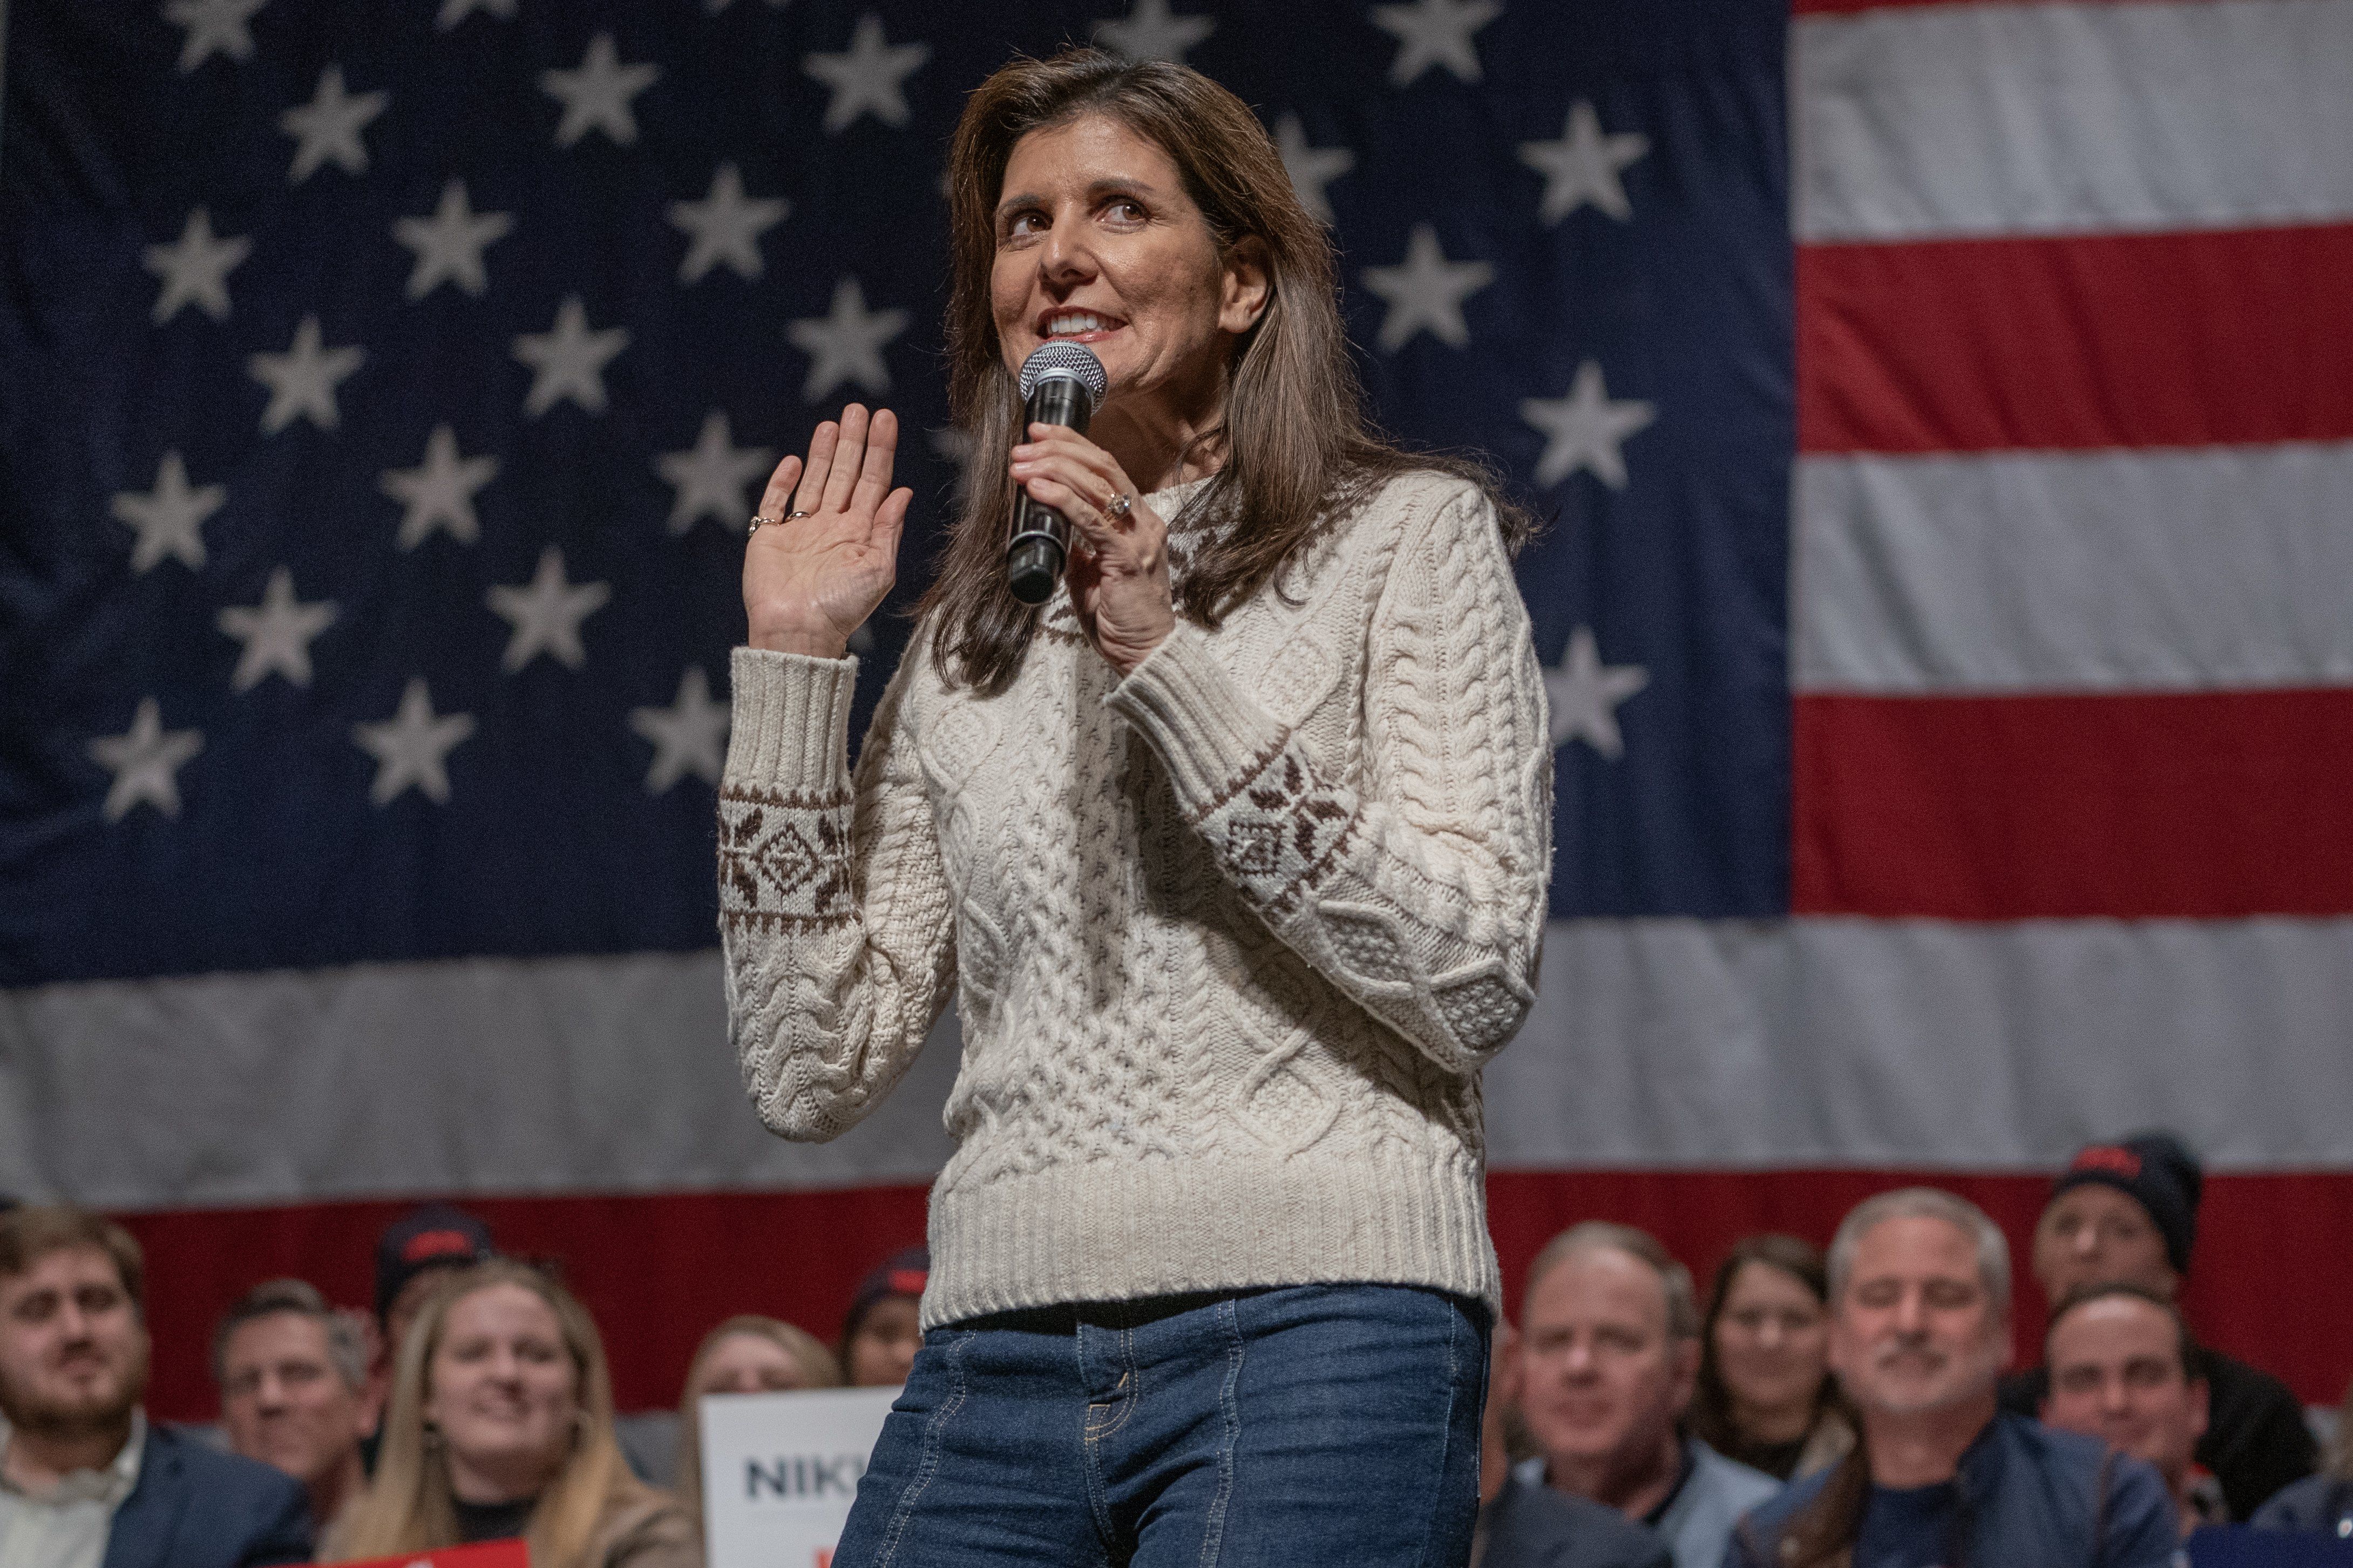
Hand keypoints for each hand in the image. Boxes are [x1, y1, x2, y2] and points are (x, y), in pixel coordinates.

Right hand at [743, 404, 912, 658]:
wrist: (798, 632)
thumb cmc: (841, 608)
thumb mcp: (878, 570)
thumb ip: (888, 530)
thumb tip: (904, 493)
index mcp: (860, 533)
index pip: (874, 482)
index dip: (880, 451)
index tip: (885, 420)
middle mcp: (832, 526)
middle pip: (846, 475)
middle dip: (853, 442)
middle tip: (858, 409)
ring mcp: (800, 530)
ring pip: (815, 481)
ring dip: (823, 453)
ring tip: (833, 424)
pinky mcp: (769, 537)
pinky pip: (775, 502)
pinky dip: (783, 481)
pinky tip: (794, 462)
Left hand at [1011, 422, 1172, 675]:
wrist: (1143, 654)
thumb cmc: (1118, 615)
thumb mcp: (1092, 570)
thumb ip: (1079, 544)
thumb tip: (1051, 521)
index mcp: (1137, 519)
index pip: (1107, 468)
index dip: (1073, 445)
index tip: (1039, 434)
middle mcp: (1143, 522)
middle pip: (1103, 467)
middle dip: (1059, 450)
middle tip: (1023, 447)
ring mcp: (1139, 538)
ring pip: (1097, 486)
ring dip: (1054, 469)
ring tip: (1022, 465)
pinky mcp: (1127, 559)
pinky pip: (1091, 520)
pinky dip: (1062, 500)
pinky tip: (1038, 489)